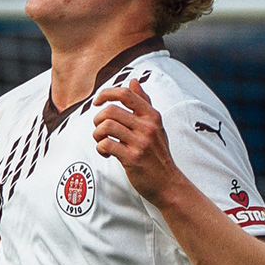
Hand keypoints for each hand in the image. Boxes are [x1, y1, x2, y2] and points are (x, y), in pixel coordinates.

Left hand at [90, 80, 177, 196]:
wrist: (168, 183)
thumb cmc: (158, 154)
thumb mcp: (156, 125)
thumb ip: (144, 103)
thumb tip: (133, 81)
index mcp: (152, 116)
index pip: (126, 94)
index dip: (106, 93)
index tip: (98, 101)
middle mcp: (147, 127)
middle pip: (111, 110)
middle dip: (98, 119)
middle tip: (100, 129)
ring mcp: (140, 143)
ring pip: (106, 126)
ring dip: (97, 134)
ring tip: (102, 141)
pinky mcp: (132, 158)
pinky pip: (106, 144)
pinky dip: (100, 148)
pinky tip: (106, 153)